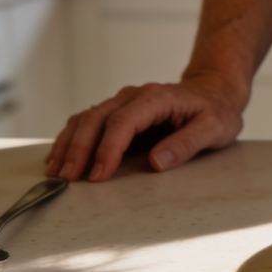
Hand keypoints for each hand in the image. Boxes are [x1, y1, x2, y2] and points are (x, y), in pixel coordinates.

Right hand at [45, 75, 246, 181]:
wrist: (214, 92)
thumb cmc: (216, 111)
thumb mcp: (214, 128)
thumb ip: (187, 144)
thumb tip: (156, 162)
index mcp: (157, 98)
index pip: (124, 121)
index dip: (108, 149)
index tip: (99, 175)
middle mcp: (134, 96)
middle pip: (97, 119)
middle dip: (80, 149)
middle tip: (68, 178)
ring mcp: (123, 103)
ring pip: (86, 119)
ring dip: (68, 145)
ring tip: (55, 172)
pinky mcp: (118, 113)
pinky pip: (87, 123)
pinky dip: (71, 140)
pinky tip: (59, 158)